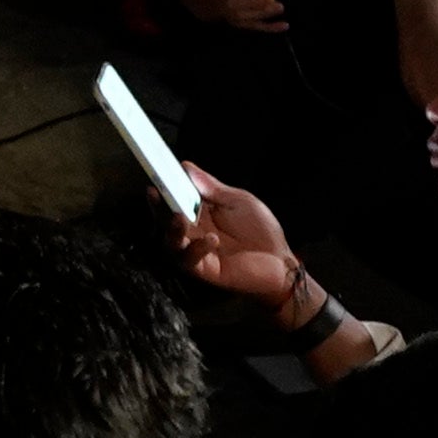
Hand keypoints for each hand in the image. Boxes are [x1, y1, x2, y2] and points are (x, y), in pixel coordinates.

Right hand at [169, 161, 307, 314]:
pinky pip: (191, 261)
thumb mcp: (237, 201)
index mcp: (198, 213)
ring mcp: (197, 252)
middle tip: (157, 194)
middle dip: (158, 208)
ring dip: (172, 230)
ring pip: (171, 243)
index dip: (163, 188)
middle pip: (165, 221)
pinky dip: (197, 248)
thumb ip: (212, 187)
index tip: (157, 175)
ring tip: (179, 218)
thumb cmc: (260, 230)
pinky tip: (212, 239)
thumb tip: (187, 167)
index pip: (174, 200)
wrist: (280, 260)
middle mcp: (193, 233)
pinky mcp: (205, 270)